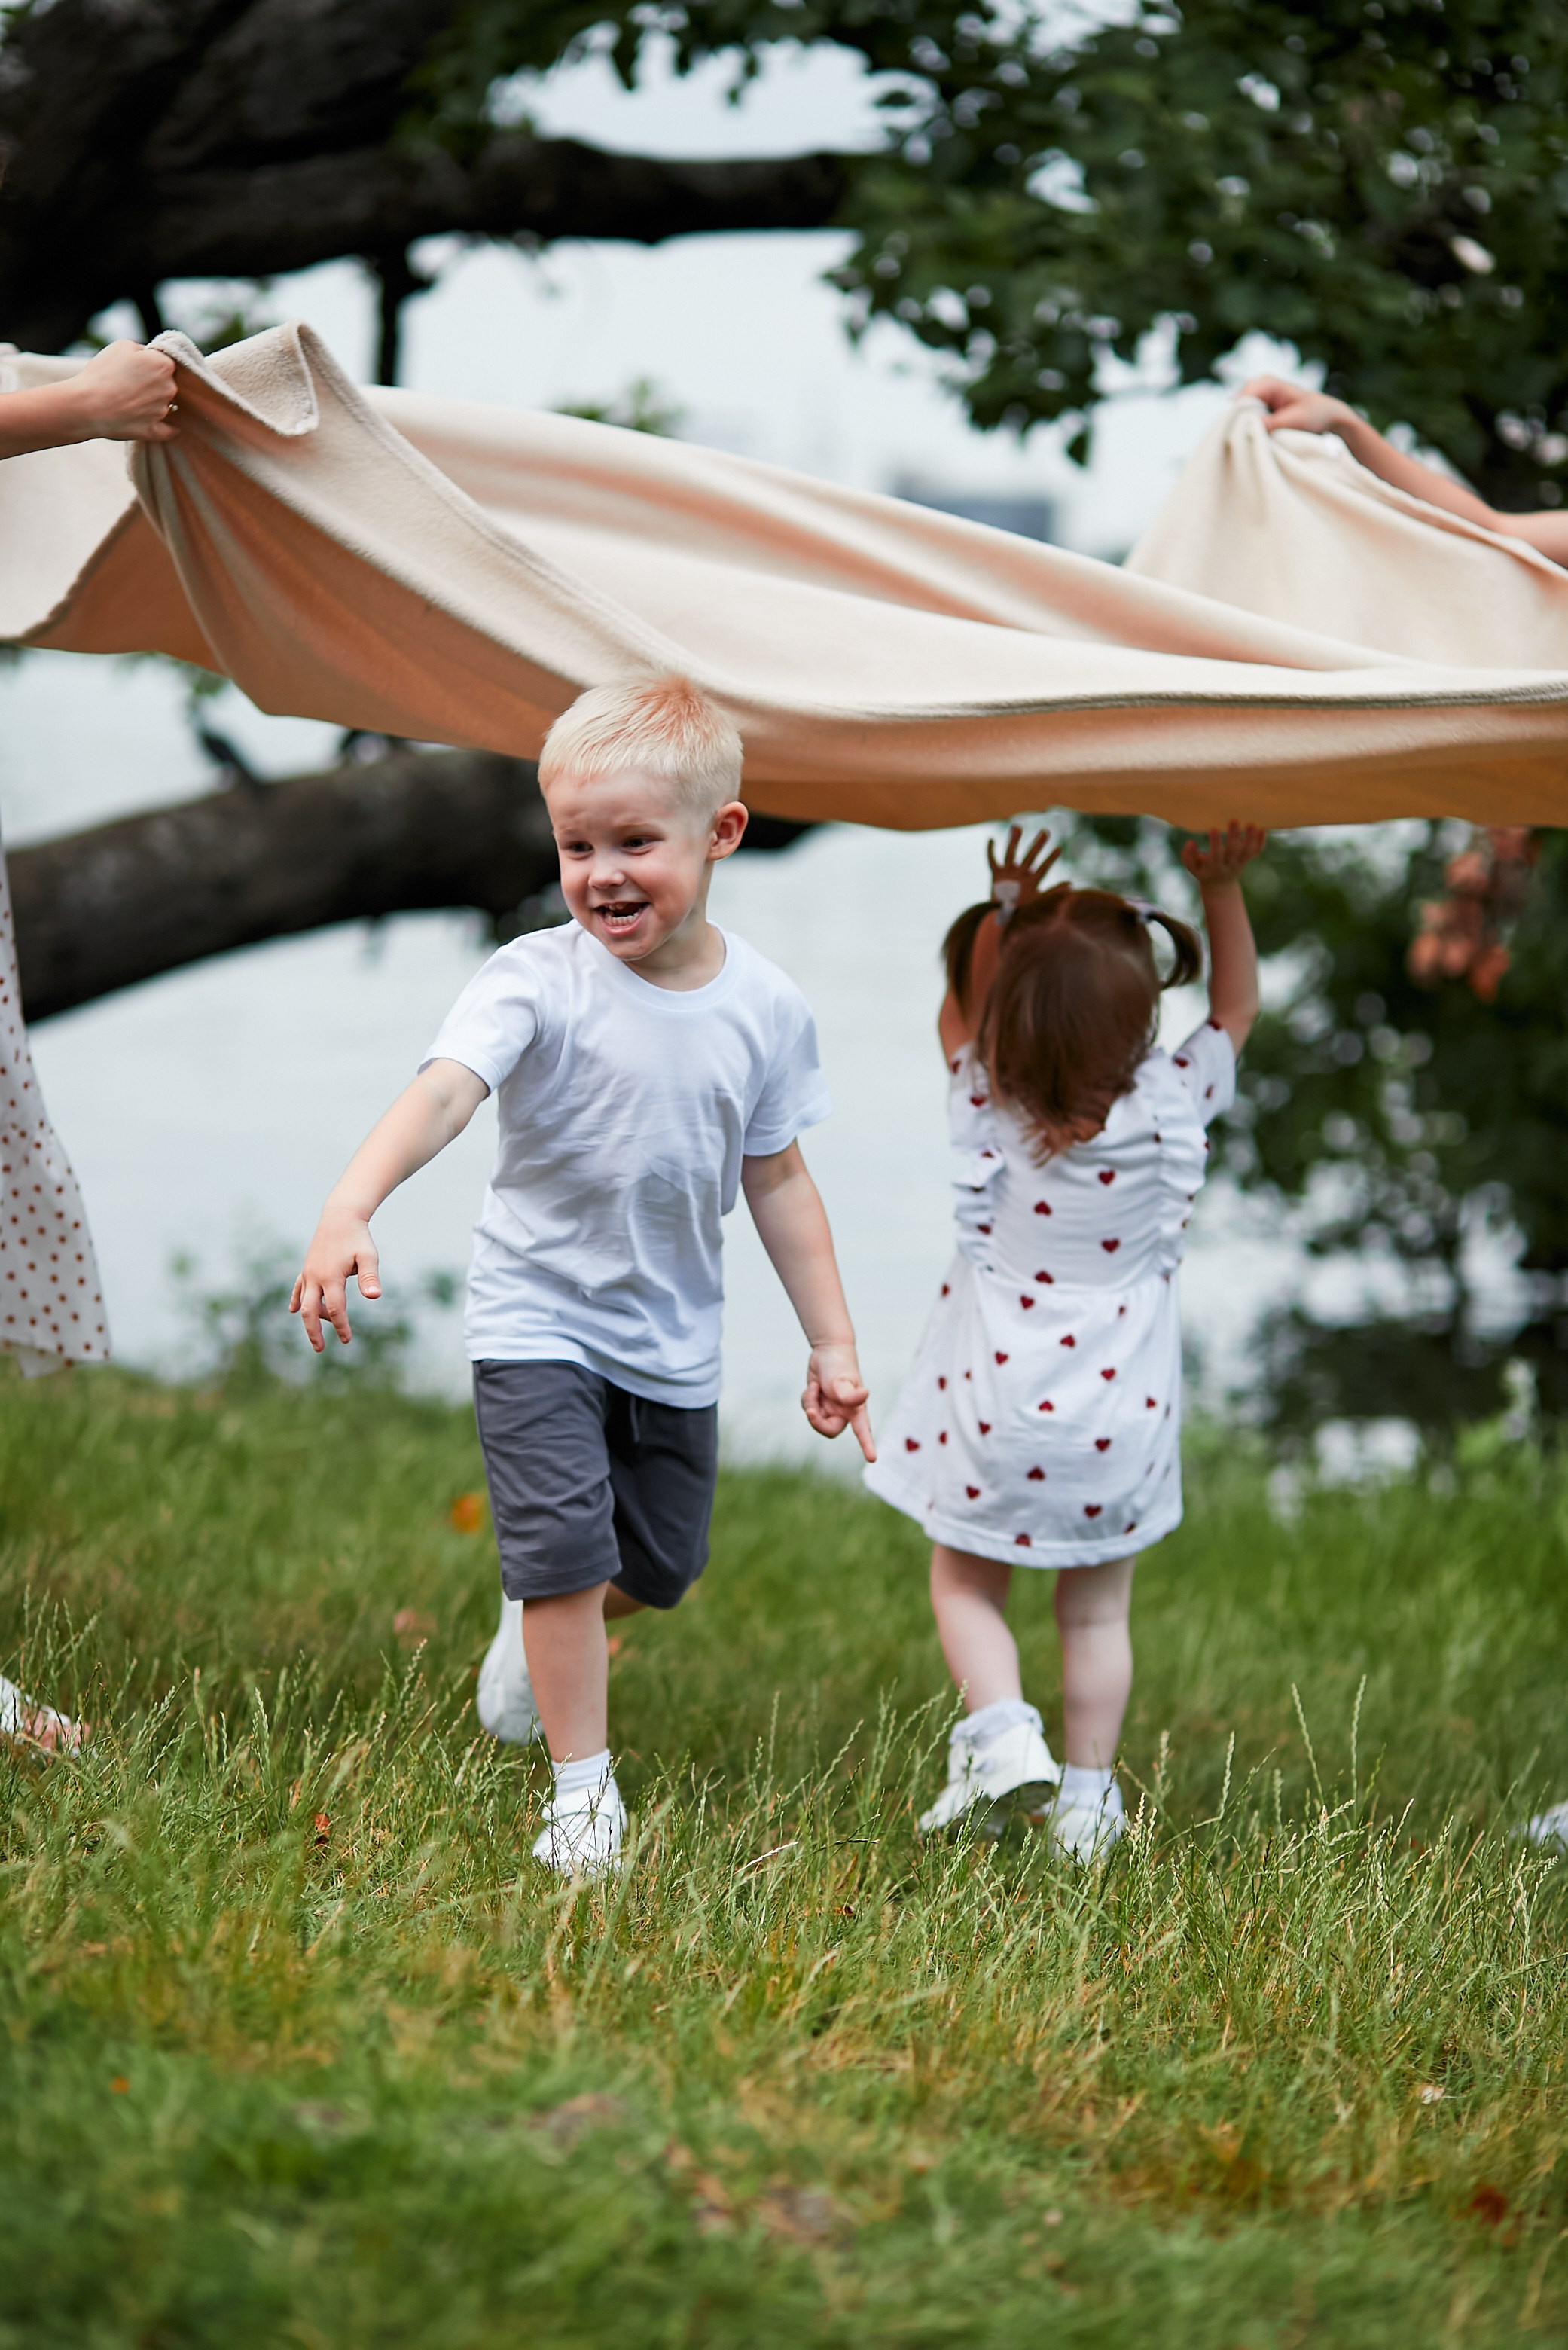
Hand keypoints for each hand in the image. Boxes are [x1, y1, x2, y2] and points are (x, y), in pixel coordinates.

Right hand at [68, 341, 179, 442]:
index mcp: (164, 365)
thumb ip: (142, 350)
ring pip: (163, 405)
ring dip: (152, 404)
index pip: (165, 363)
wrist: (87, 405)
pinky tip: (158, 424)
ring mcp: (162, 411)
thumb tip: (149, 356)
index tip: (137, 368)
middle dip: (153, 384)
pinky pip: (168, 431)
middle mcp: (169, 388)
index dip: (150, 364)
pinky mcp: (154, 430)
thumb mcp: (122, 346)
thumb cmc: (102, 373)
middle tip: (130, 385)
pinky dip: (164, 427)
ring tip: (129, 402)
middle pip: (166, 384)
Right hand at [290, 1207, 380, 1350]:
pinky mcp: (306, 1268)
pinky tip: (293, 1310)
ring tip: (325, 1327)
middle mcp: (315, 1277)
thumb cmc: (358, 1237)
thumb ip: (369, 1277)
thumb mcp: (368, 1256)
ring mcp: (308, 1273)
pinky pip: (297, 1288)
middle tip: (320, 1349)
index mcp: (331, 1277)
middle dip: (313, 1332)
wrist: (340, 1216)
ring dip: (311, 1317)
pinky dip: (296, 1300)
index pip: (335, 1309)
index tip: (347, 1340)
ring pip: (303, 1302)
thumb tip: (375, 1296)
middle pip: (310, 1311)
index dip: (341, 1326)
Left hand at [803, 1341, 875, 1462]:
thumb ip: (848, 1393)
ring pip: (816, 1419)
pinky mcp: (819, 1403)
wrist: (827, 1350)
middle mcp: (844, 1411)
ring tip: (813, 1387)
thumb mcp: (841, 1379)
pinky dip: (807, 1398)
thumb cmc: (839, 1365)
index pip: (863, 1430)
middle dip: (818, 1422)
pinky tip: (812, 1386)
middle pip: (830, 1430)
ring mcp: (831, 1408)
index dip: (867, 1445)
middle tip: (810, 1411)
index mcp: (855, 1408)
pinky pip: (808, 1409)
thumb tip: (865, 1395)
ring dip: (811, 1404)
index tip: (872, 1459)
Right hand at [986, 823, 1061, 913]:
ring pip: (1011, 853)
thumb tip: (1071, 884)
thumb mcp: (1039, 900)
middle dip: (1038, 845)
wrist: (1003, 917)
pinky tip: (991, 840)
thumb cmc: (1022, 911)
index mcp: (1032, 880)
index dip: (1051, 859)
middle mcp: (1021, 873)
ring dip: (1014, 841)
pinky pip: (992, 861)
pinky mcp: (996, 875)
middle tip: (1046, 832)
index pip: (1043, 867)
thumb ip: (1054, 891)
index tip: (1059, 848)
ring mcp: (1009, 873)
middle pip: (1030, 856)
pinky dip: (991, 851)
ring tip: (1017, 827)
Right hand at [1181, 822, 1266, 888]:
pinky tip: (1263, 829)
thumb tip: (1190, 843)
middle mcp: (1229, 863)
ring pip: (1248, 851)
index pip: (1215, 854)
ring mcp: (1240, 861)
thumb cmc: (1203, 870)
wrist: (1220, 885)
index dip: (1215, 843)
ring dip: (1251, 838)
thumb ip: (1188, 856)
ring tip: (1251, 824)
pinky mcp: (1247, 859)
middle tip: (1233, 820)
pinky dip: (1261, 842)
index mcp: (1214, 865)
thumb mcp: (1192, 867)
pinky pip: (1256, 851)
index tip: (1212, 828)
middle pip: (1234, 851)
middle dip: (1234, 836)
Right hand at [1240, 376, 1353, 437]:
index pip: (1241, 400)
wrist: (1326, 414)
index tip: (1246, 436)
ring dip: (1244, 428)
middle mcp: (1258, 386)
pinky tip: (1255, 439)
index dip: (1239, 419)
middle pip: (1236, 408)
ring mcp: (1256, 397)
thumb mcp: (1295, 420)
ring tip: (1255, 441)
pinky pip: (1244, 420)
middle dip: (1240, 424)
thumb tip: (1247, 428)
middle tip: (1250, 442)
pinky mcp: (1256, 408)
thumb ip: (1271, 423)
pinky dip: (1248, 430)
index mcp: (1268, 382)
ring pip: (1238, 416)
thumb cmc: (1314, 414)